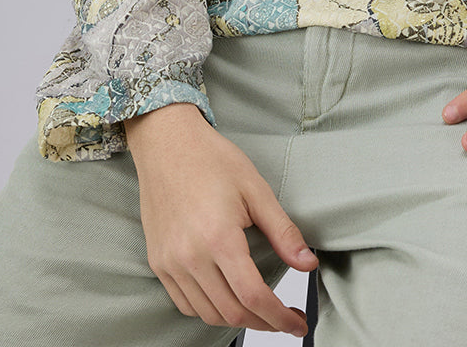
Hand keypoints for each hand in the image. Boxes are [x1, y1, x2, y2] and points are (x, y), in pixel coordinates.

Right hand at [125, 103, 317, 334]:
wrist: (167, 143)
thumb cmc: (212, 159)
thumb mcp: (256, 189)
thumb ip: (283, 231)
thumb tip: (308, 264)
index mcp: (219, 238)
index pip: (253, 297)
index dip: (280, 317)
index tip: (298, 324)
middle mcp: (190, 257)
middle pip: (232, 312)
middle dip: (265, 323)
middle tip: (287, 318)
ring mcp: (170, 262)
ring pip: (207, 313)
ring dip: (238, 319)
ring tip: (261, 310)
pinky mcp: (158, 262)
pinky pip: (185, 303)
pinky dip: (209, 310)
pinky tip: (228, 298)